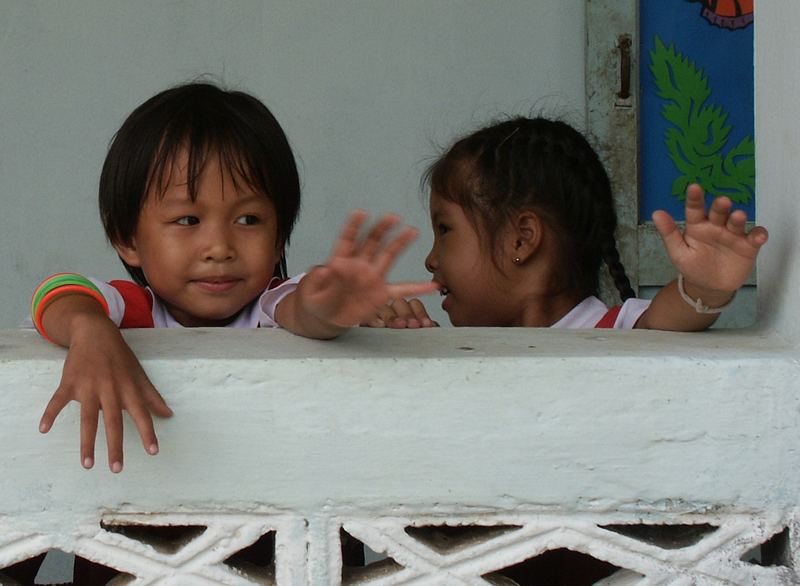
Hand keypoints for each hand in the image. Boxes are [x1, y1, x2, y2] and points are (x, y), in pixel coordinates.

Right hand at [39, 314, 171, 471]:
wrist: (95, 333)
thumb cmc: (120, 358)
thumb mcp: (139, 375)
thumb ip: (152, 397)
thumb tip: (169, 415)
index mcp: (128, 388)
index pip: (141, 414)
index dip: (148, 432)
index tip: (153, 452)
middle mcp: (110, 389)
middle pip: (113, 422)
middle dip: (115, 446)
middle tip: (117, 469)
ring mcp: (89, 386)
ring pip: (87, 418)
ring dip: (87, 442)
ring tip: (87, 464)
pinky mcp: (69, 382)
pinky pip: (58, 400)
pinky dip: (50, 414)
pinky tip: (44, 429)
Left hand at [297, 210, 438, 329]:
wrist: (326, 317)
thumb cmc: (317, 300)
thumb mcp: (312, 292)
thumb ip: (319, 281)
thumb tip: (326, 269)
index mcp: (339, 260)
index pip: (347, 239)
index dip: (354, 226)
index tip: (361, 213)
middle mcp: (359, 265)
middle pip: (372, 242)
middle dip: (382, 229)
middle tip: (392, 217)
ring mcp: (372, 278)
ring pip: (388, 256)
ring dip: (399, 243)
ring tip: (412, 230)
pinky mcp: (380, 294)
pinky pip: (401, 290)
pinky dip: (417, 288)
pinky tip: (432, 286)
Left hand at [652, 183, 767, 303]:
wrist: (708, 287)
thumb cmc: (692, 265)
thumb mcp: (677, 251)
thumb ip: (668, 233)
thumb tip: (656, 213)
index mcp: (697, 225)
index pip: (694, 209)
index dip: (695, 198)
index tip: (694, 187)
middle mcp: (716, 226)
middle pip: (719, 212)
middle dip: (721, 206)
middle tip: (722, 201)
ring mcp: (733, 234)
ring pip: (736, 222)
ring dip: (738, 218)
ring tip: (738, 216)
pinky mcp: (748, 246)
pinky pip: (755, 237)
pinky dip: (759, 235)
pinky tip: (759, 235)